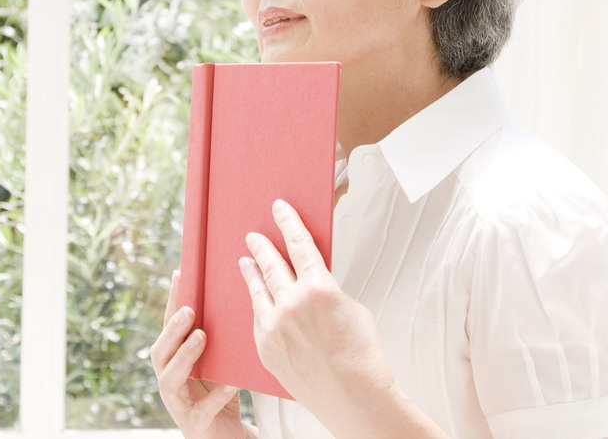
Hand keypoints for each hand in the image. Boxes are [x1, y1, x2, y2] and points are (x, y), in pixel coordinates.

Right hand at [150, 270, 253, 438]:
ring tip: (201, 337)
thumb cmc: (222, 394)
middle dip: (172, 330)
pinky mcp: (194, 425)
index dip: (170, 302)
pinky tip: (229, 383)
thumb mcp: (219, 362)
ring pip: (170, 379)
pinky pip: (202, 409)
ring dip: (184, 356)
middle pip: (160, 351)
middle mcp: (169, 380)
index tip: (178, 275)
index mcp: (173, 361)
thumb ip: (218, 339)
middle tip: (189, 311)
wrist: (229, 437)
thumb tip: (233, 295)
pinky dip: (215, 395)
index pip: (168, 327)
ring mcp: (178, 404)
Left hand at [238, 199, 404, 432]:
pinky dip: (258, 307)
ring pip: (257, 290)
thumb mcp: (351, 308)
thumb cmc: (362, 355)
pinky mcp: (265, 348)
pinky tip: (256, 301)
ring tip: (245, 261)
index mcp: (319, 287)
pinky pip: (258, 320)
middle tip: (253, 235)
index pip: (298, 243)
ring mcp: (275, 327)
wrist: (354, 399)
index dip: (288, 222)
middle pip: (271, 264)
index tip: (278, 208)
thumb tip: (309, 282)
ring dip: (251, 272)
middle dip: (262, 246)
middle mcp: (292, 303)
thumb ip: (325, 290)